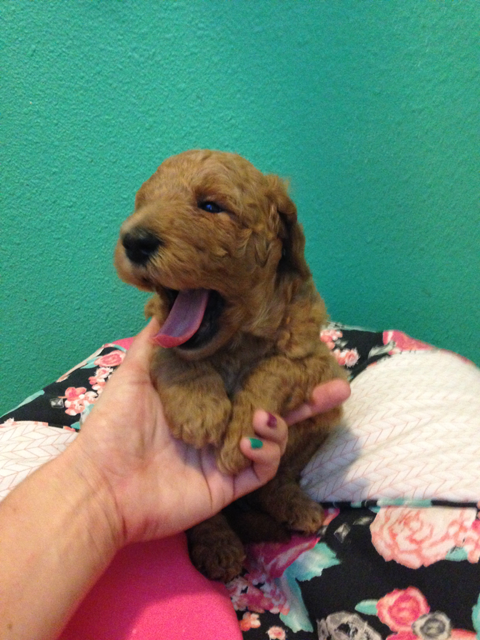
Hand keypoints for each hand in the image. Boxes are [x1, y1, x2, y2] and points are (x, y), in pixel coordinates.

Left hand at [73, 319, 349, 545]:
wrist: (102, 484)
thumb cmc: (116, 425)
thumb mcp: (136, 370)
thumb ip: (160, 338)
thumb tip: (180, 299)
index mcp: (204, 395)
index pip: (248, 375)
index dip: (274, 363)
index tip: (299, 346)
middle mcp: (222, 421)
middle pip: (273, 405)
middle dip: (307, 396)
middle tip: (338, 384)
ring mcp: (228, 453)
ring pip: (274, 435)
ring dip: (284, 422)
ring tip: (269, 412)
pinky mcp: (230, 482)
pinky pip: (262, 467)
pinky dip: (266, 451)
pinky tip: (253, 437)